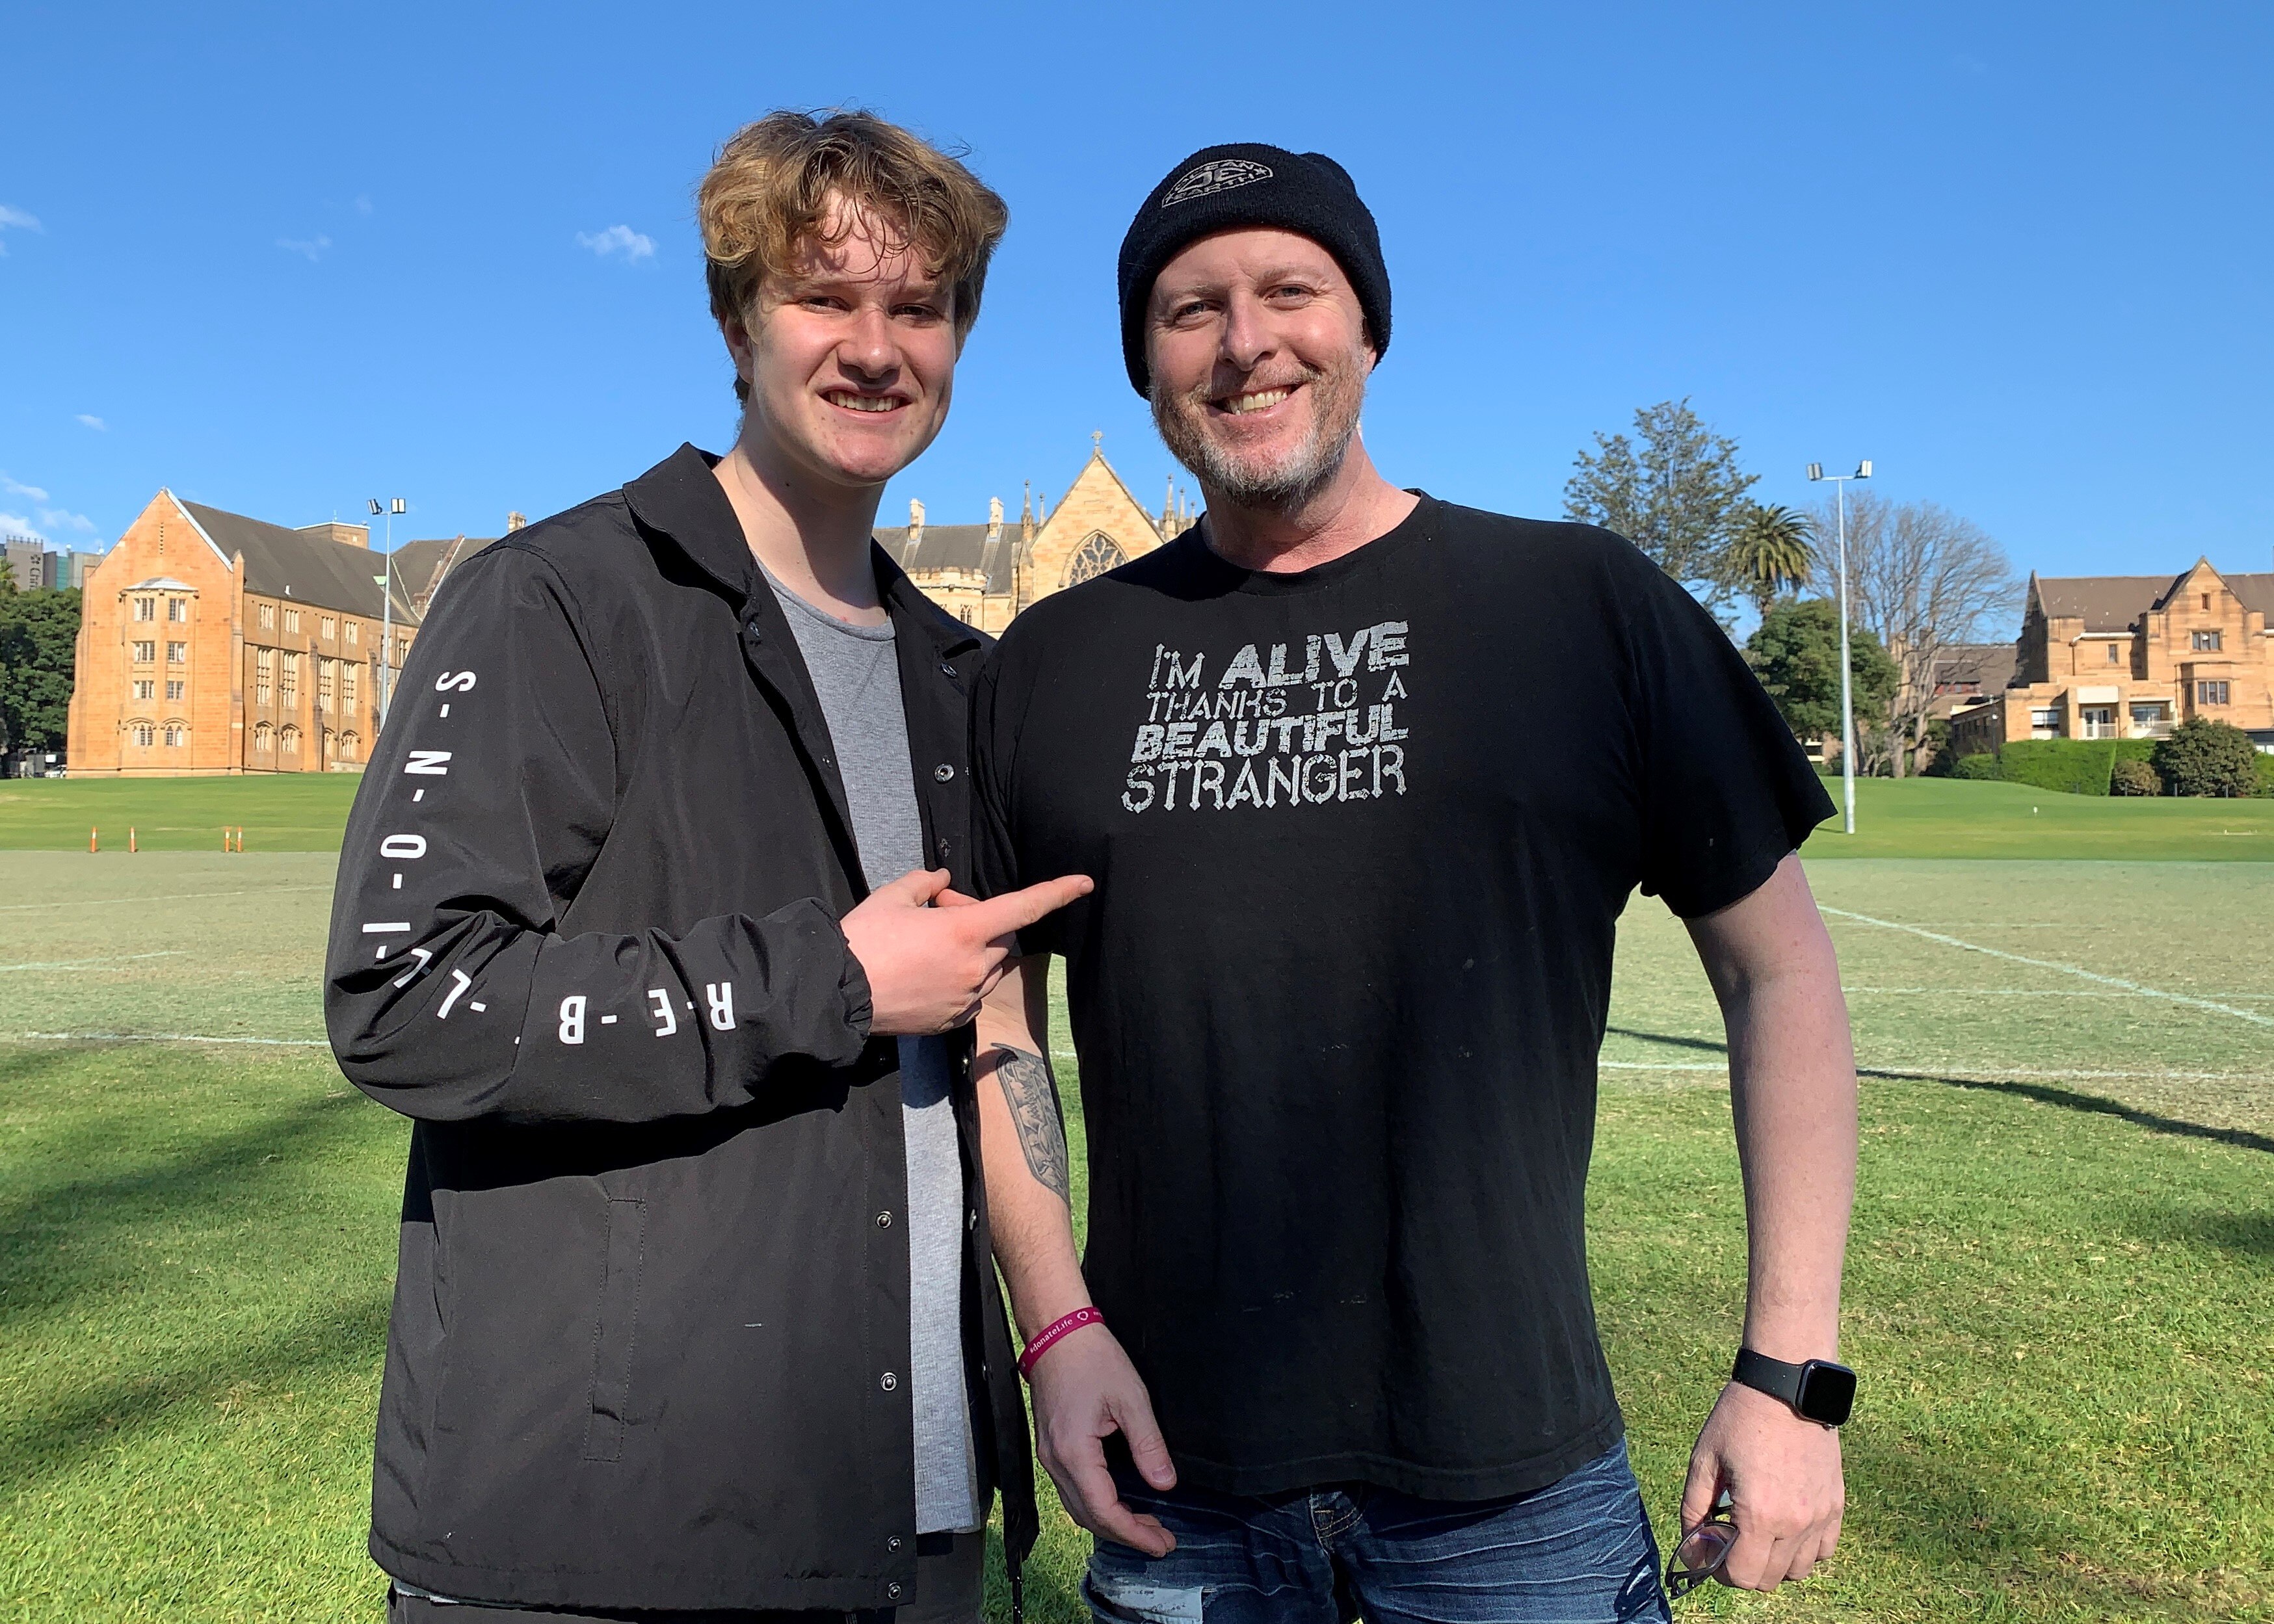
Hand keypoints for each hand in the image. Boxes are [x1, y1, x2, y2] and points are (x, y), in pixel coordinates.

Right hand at [840, 869, 1090, 1036]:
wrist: (836, 993)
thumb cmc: (862, 940)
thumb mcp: (892, 897)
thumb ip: (925, 883)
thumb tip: (942, 879)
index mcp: (964, 931)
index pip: (1022, 906)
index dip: (1056, 892)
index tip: (1084, 884)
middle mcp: (973, 966)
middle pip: (1000, 936)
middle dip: (979, 920)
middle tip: (939, 911)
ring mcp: (965, 997)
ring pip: (988, 967)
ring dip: (974, 952)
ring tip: (930, 946)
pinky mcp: (952, 1020)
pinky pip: (973, 995)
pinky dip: (962, 981)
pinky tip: (929, 974)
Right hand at [1030, 1322, 1178, 1556]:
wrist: (1057, 1332)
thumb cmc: (1092, 1358)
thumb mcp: (1131, 1398)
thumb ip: (1148, 1445)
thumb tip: (1165, 1483)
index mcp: (1074, 1452)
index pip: (1104, 1511)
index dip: (1134, 1533)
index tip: (1162, 1543)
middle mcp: (1055, 1461)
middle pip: (1089, 1516)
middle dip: (1126, 1534)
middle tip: (1161, 1540)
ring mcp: (1049, 1455)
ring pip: (1078, 1506)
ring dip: (1111, 1521)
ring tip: (1146, 1525)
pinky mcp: (1050, 1446)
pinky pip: (1072, 1490)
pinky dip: (1097, 1504)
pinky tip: (1119, 1500)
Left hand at [1679, 1381, 1844, 1590]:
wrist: (1786, 1386)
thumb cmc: (1739, 1419)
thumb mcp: (1703, 1461)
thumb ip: (1693, 1509)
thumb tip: (1692, 1547)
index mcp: (1759, 1514)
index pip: (1743, 1577)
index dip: (1720, 1571)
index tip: (1710, 1550)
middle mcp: (1796, 1523)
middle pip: (1770, 1580)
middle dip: (1743, 1568)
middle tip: (1729, 1539)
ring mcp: (1821, 1516)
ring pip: (1800, 1570)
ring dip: (1775, 1562)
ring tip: (1757, 1531)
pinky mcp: (1837, 1504)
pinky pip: (1825, 1550)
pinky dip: (1804, 1549)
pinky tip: (1785, 1525)